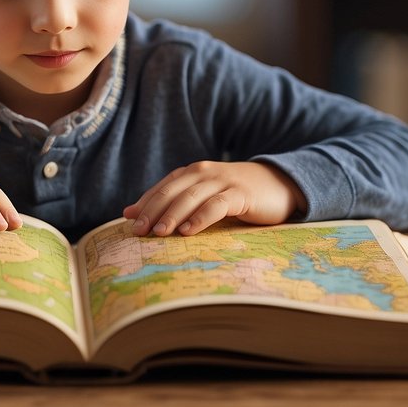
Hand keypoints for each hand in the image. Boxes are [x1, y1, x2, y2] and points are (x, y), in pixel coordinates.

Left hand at [122, 161, 303, 236]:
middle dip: (152, 211)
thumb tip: (133, 213)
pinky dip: (201, 218)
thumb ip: (176, 202)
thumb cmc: (237, 195)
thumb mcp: (205, 195)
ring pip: (191, 198)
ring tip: (159, 233)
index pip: (162, 188)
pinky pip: (217, 206)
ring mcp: (223, 182)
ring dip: (172, 215)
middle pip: (172, 192)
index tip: (128, 221)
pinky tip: (188, 231)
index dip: (145, 204)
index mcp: (192, 173)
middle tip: (138, 231)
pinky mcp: (241, 194)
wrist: (279, 185)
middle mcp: (204, 173)